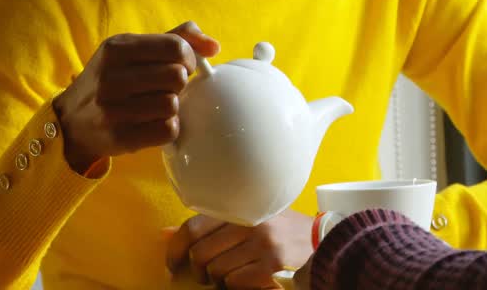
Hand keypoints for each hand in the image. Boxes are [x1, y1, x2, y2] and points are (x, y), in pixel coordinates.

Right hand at [52, 21, 219, 171]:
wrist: (69, 122)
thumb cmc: (111, 80)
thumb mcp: (132, 49)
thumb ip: (175, 37)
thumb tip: (213, 46)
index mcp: (116, 48)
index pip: (175, 46)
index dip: (188, 57)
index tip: (182, 65)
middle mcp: (111, 77)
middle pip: (177, 76)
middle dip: (179, 83)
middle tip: (166, 88)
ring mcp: (112, 109)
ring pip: (172, 104)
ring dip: (171, 106)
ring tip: (155, 105)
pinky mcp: (120, 137)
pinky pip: (168, 130)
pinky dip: (168, 128)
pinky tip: (153, 123)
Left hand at [166, 210, 313, 288]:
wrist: (322, 238)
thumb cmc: (279, 229)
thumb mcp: (246, 218)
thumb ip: (209, 225)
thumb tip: (164, 235)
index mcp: (240, 205)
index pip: (192, 226)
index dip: (175, 249)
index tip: (173, 264)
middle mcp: (250, 220)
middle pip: (200, 253)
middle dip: (198, 270)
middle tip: (206, 274)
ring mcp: (262, 241)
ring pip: (216, 271)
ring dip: (218, 279)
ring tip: (232, 274)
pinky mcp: (272, 262)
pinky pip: (235, 281)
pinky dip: (235, 285)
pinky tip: (247, 278)